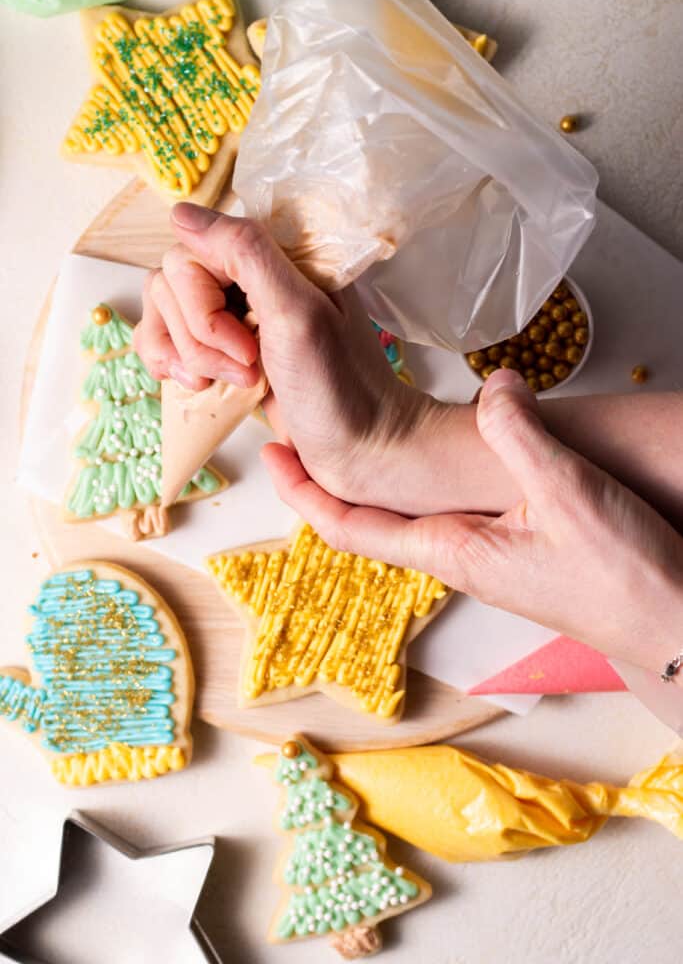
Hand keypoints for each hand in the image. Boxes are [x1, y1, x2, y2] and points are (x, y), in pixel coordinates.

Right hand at [133, 203, 434, 509]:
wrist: (361, 450)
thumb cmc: (342, 387)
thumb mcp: (298, 313)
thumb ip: (245, 254)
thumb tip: (182, 214)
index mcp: (276, 255)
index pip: (194, 250)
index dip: (204, 301)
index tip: (246, 343)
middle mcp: (250, 278)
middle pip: (171, 283)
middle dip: (200, 337)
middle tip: (249, 368)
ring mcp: (234, 316)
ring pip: (164, 313)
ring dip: (190, 357)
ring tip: (237, 383)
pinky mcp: (221, 352)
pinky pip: (167, 342)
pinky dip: (174, 367)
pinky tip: (204, 389)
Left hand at [263, 368, 682, 675]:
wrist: (671, 623)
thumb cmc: (623, 579)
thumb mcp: (569, 495)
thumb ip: (523, 435)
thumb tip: (495, 384)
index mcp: (453, 550)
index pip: (349, 526)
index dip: (303, 493)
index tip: (272, 455)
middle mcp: (458, 559)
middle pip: (368, 522)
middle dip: (326, 482)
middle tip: (298, 436)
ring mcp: (486, 559)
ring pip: (405, 518)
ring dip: (369, 484)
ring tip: (348, 443)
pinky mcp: (515, 552)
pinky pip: (447, 515)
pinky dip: (418, 485)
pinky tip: (433, 461)